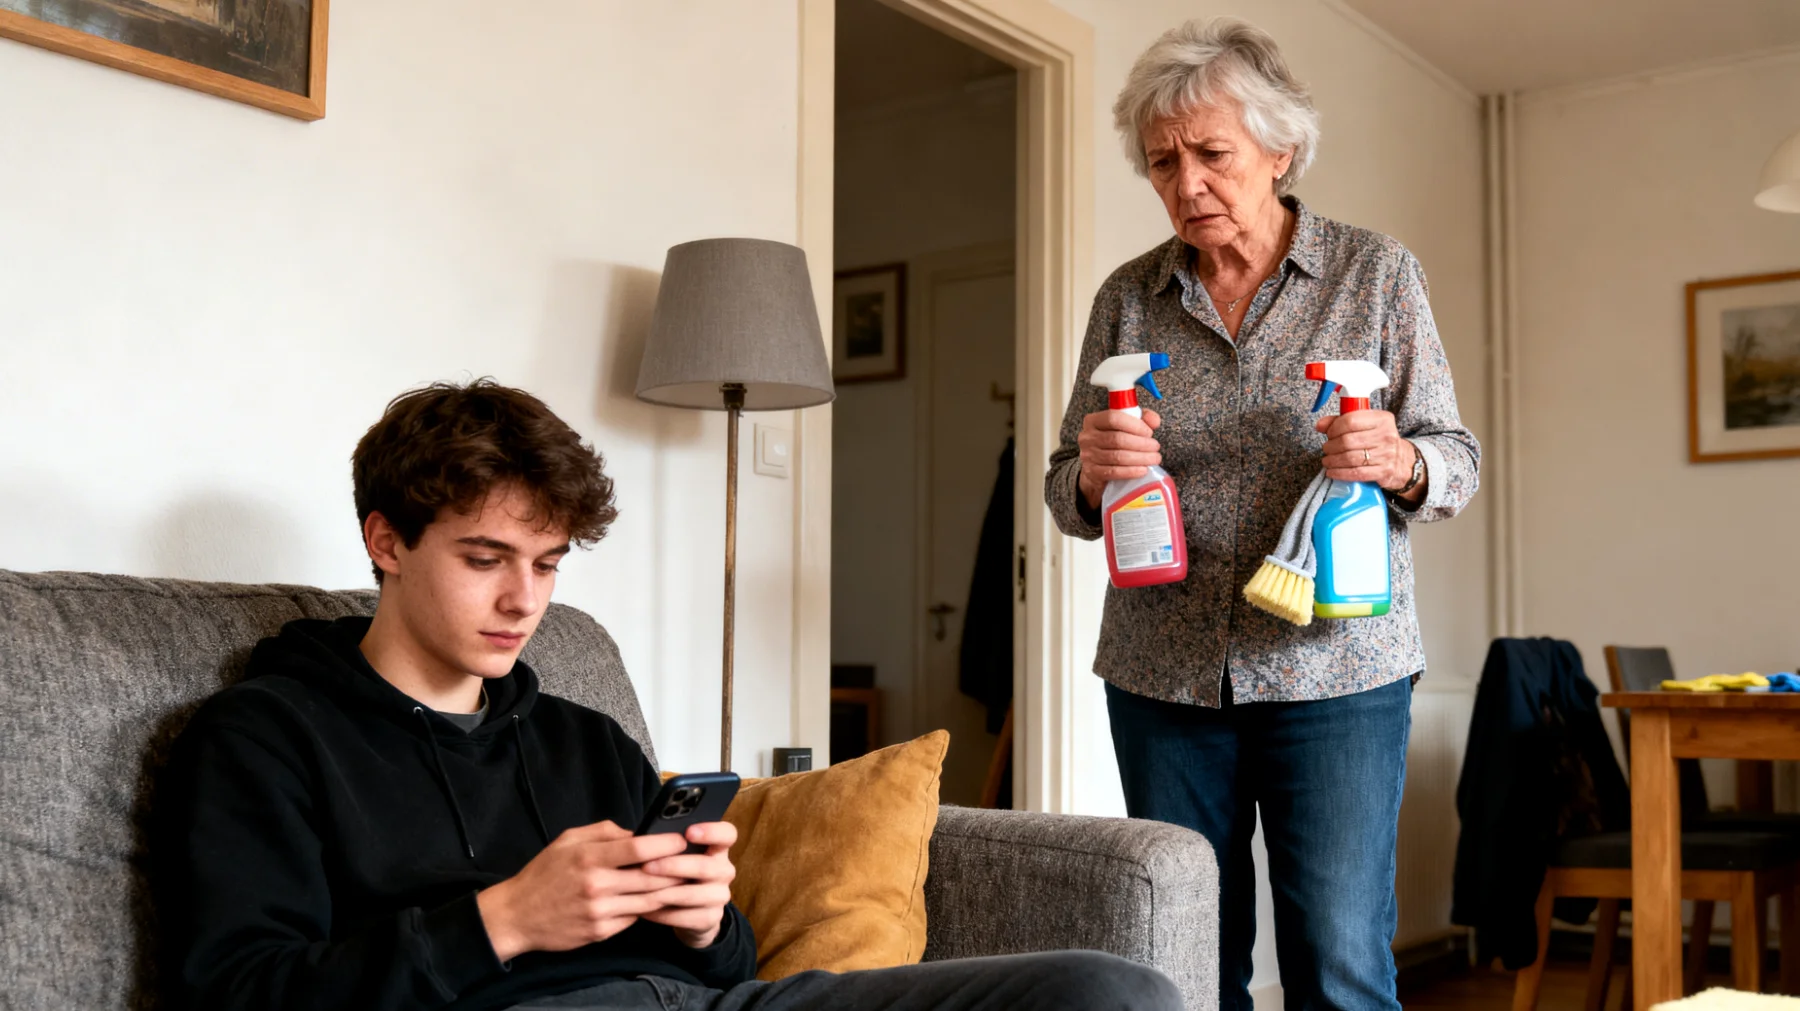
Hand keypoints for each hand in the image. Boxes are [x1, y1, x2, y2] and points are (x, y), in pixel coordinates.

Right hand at [476, 820, 686, 961]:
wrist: (517, 915)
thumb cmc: (544, 873)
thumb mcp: (567, 840)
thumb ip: (604, 832)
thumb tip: (636, 832)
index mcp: (588, 857)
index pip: (638, 848)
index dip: (666, 843)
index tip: (682, 839)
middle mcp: (596, 885)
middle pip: (651, 877)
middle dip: (677, 869)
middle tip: (694, 861)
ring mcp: (599, 911)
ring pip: (648, 900)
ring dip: (668, 891)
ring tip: (684, 881)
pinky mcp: (600, 932)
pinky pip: (634, 918)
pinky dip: (647, 908)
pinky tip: (656, 899)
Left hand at [638, 821, 737, 948]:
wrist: (689, 911)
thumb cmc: (677, 874)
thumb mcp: (678, 856)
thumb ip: (669, 845)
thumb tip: (644, 837)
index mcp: (717, 848)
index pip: (727, 834)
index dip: (712, 831)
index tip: (688, 832)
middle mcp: (724, 871)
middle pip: (706, 866)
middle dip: (673, 866)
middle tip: (647, 866)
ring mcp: (720, 895)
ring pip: (695, 894)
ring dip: (665, 892)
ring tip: (641, 890)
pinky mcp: (712, 918)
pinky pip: (687, 917)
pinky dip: (663, 914)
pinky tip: (645, 909)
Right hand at [1076, 408, 1162, 510]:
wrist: (1098, 466)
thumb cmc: (1114, 442)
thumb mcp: (1127, 426)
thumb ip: (1142, 418)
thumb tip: (1154, 421)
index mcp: (1093, 421)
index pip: (1113, 418)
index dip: (1135, 425)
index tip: (1149, 432)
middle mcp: (1087, 437)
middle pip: (1117, 439)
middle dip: (1141, 444)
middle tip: (1155, 447)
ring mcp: (1087, 455)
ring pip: (1117, 456)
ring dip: (1140, 458)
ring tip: (1154, 458)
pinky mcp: (1092, 472)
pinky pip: (1113, 472)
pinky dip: (1131, 471)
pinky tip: (1143, 470)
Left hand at [1314, 411, 1415, 493]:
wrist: (1402, 461)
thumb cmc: (1379, 440)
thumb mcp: (1365, 425)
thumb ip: (1341, 421)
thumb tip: (1320, 425)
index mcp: (1382, 419)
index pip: (1350, 420)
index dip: (1334, 428)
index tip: (1328, 434)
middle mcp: (1386, 435)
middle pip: (1348, 441)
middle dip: (1331, 446)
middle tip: (1326, 449)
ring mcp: (1386, 454)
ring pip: (1350, 458)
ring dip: (1333, 460)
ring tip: (1327, 460)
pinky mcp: (1384, 471)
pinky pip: (1356, 473)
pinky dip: (1340, 473)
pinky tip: (1332, 472)